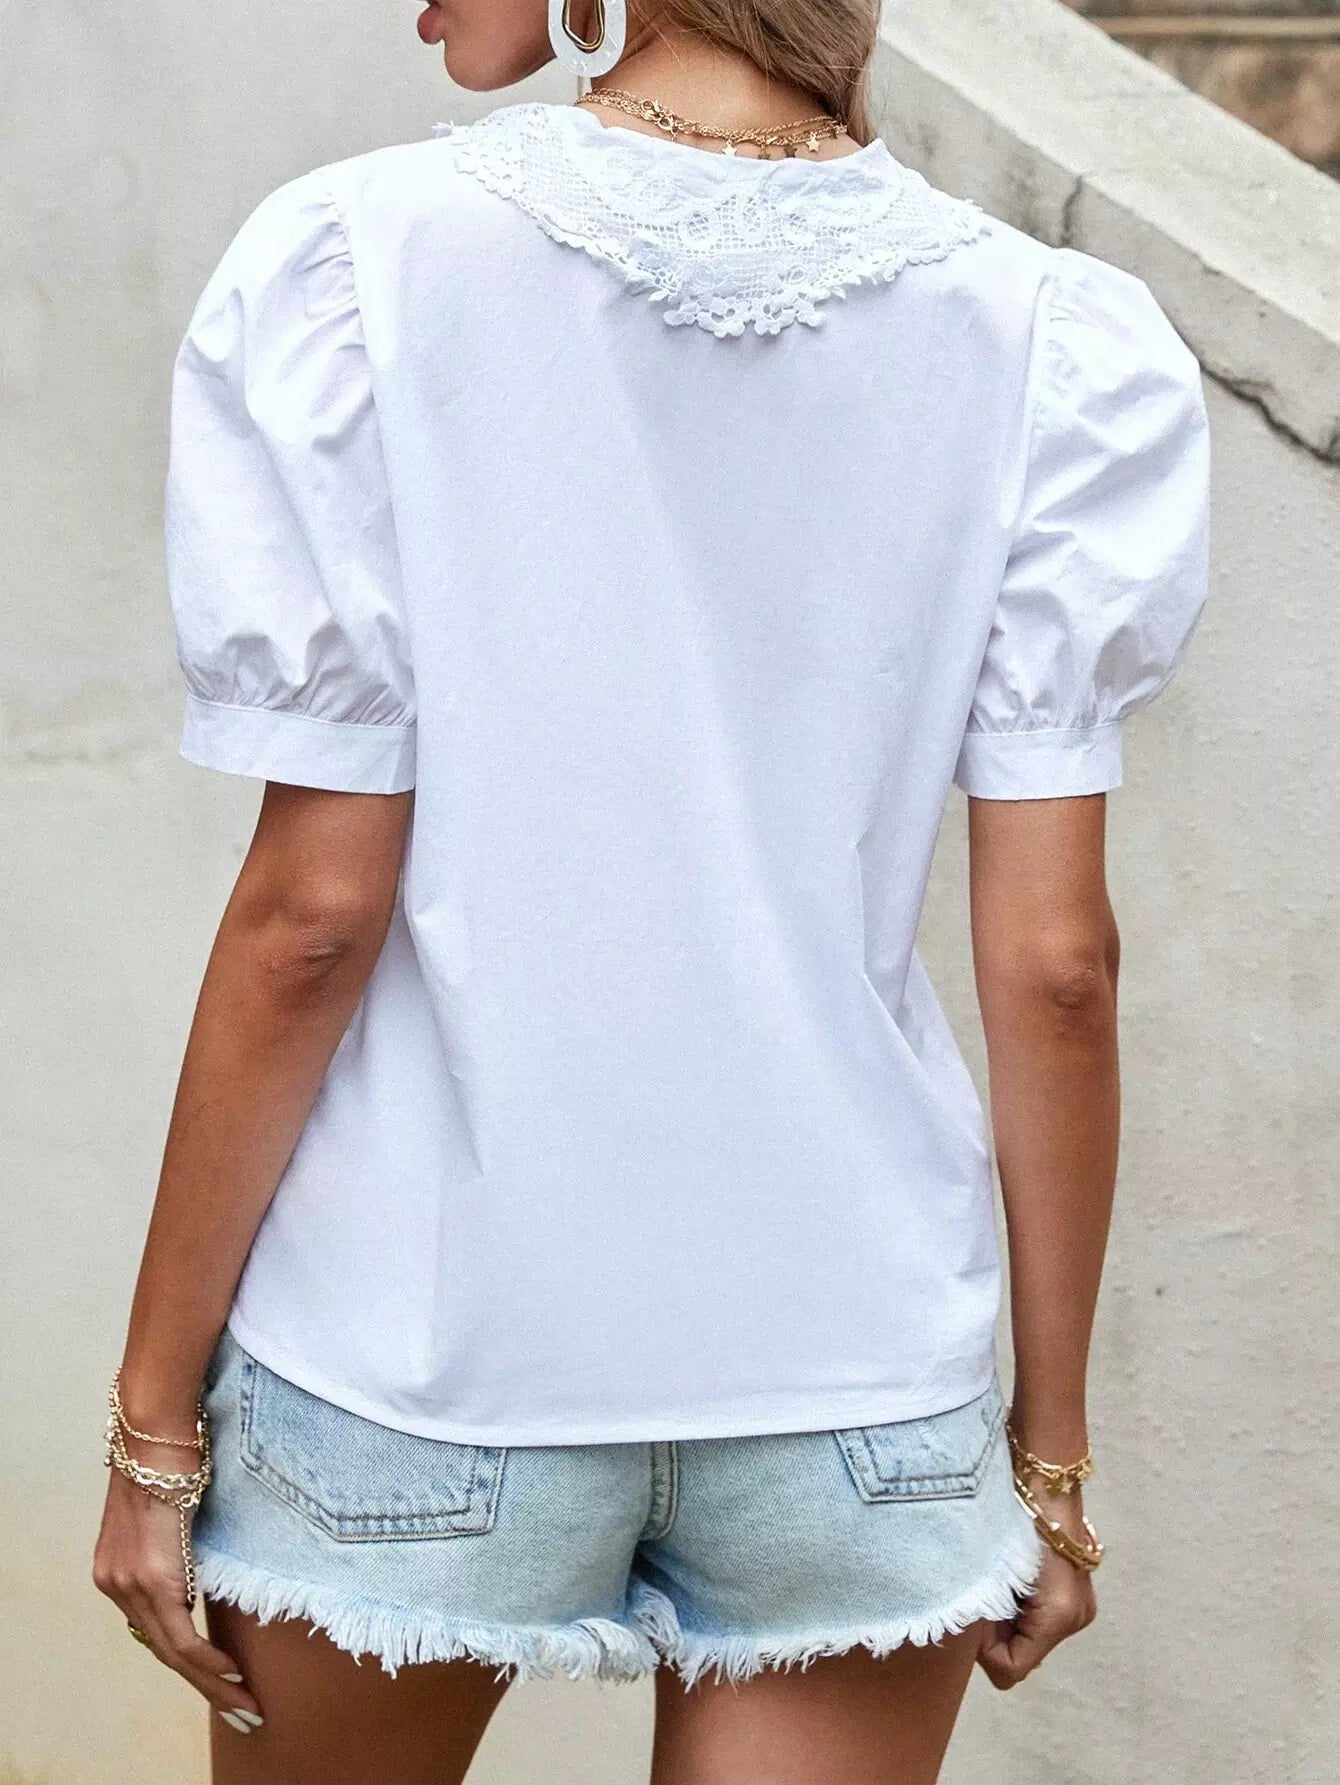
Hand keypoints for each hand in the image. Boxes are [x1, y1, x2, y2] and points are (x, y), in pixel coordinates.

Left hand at [93, 1453, 264, 1734]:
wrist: (154, 1430)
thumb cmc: (171, 1457)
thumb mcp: (169, 1513)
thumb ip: (177, 1549)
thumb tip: (200, 1575)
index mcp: (116, 1572)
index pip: (153, 1631)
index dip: (186, 1660)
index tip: (217, 1680)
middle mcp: (115, 1585)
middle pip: (162, 1652)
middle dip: (204, 1686)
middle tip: (240, 1711)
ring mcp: (129, 1585)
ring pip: (172, 1653)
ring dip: (212, 1683)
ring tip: (245, 1704)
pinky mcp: (152, 1578)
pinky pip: (180, 1636)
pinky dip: (206, 1662)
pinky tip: (230, 1676)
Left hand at [976, 1491, 1096, 1688]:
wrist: (1044, 1480)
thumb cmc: (1015, 1519)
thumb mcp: (994, 1570)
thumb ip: (985, 1612)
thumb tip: (969, 1637)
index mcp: (1059, 1617)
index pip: (1011, 1669)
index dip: (985, 1649)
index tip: (974, 1612)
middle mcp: (1076, 1619)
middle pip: (1023, 1656)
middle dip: (996, 1635)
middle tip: (980, 1596)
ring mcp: (1079, 1607)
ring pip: (1029, 1638)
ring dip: (1006, 1620)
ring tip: (995, 1582)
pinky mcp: (1074, 1594)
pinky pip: (1038, 1620)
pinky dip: (1019, 1608)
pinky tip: (1009, 1580)